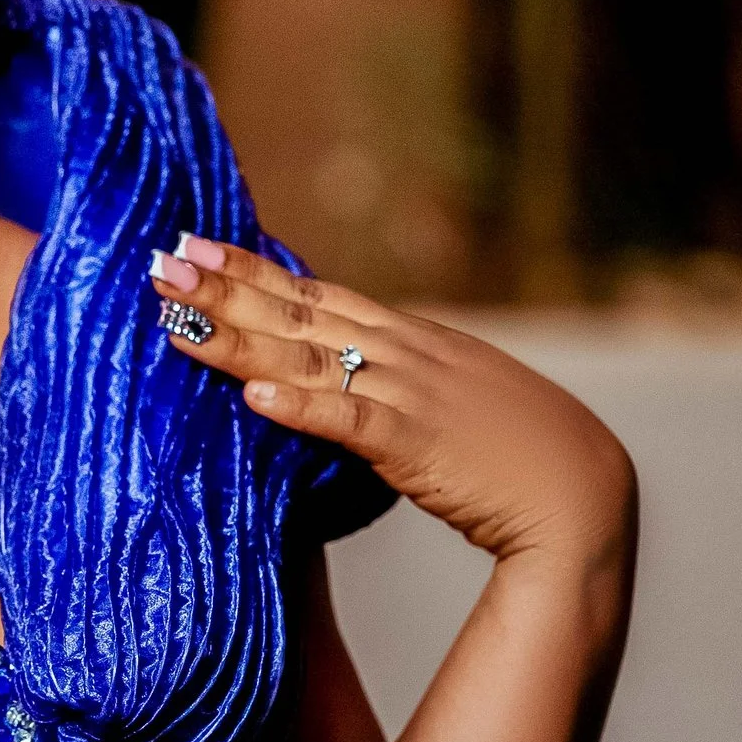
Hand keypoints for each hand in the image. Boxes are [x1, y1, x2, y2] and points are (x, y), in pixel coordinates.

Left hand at [149, 234, 633, 569]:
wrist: (581, 494)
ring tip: (175, 316)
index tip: (197, 247)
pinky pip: (349, 421)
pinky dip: (299, 407)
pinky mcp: (418, 443)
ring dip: (238, 335)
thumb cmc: (513, 457)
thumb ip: (392, 386)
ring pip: (308, 357)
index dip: (255, 271)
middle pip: (300, 311)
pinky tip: (251, 395)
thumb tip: (335, 380)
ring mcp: (411, 392)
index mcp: (411, 338)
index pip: (319, 293)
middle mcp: (405, 352)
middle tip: (160, 261)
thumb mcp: (447, 401)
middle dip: (226, 287)